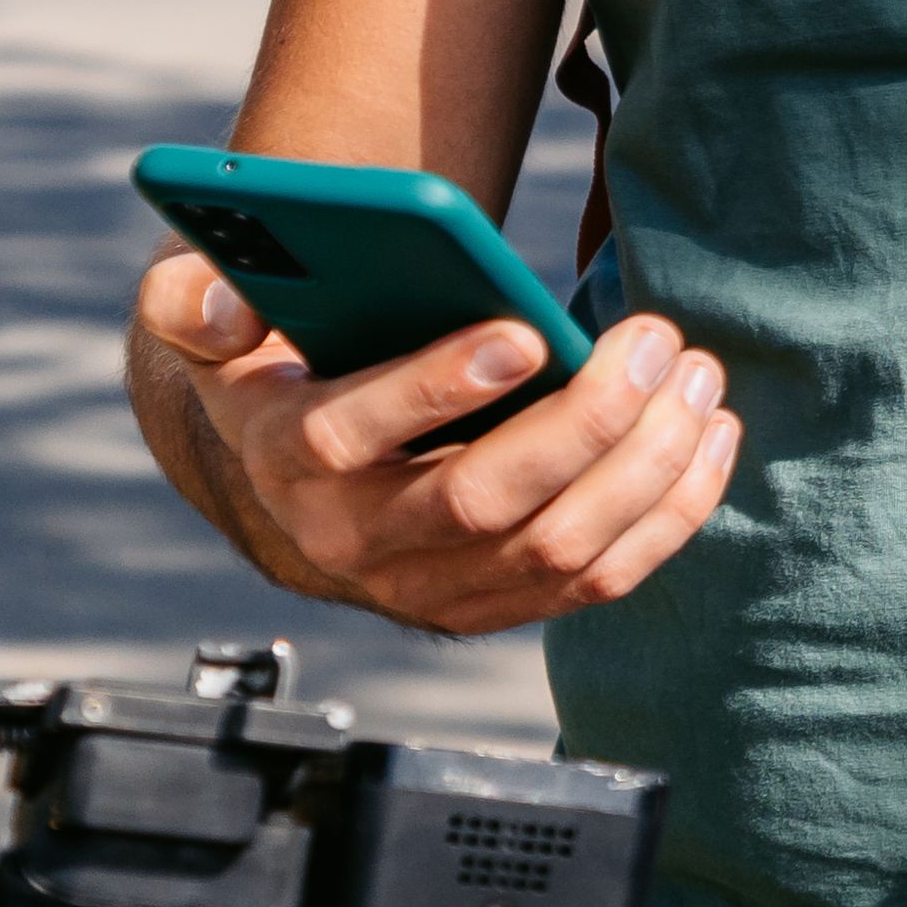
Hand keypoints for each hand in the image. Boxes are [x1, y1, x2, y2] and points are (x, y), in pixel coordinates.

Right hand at [120, 254, 738, 638]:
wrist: (292, 478)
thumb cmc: (275, 371)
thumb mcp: (209, 328)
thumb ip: (194, 300)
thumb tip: (226, 303)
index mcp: (285, 459)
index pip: (352, 433)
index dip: (437, 386)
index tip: (524, 331)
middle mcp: (355, 542)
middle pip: (482, 500)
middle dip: (584, 421)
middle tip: (657, 341)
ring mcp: (431, 588)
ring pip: (556, 549)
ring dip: (646, 466)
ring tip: (698, 375)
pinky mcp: (497, 607)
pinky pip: (598, 580)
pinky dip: (669, 515)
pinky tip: (712, 435)